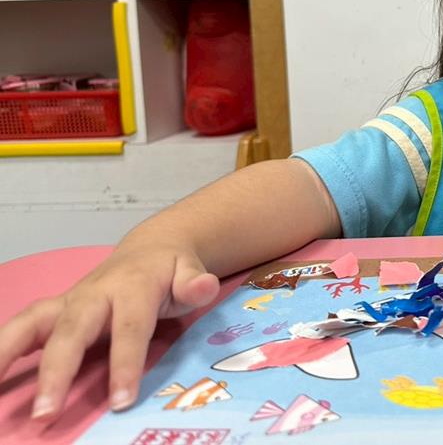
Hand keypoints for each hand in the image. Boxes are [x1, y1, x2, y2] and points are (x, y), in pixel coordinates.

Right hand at [0, 246, 219, 422]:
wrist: (151, 248)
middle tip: (45, 412)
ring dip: (6, 354)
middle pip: (71, 331)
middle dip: (57, 371)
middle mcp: (94, 294)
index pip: (129, 328)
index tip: (120, 401)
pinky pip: (20, 328)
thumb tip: (204, 286)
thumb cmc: (171, 270)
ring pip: (31, 324)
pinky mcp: (54, 312)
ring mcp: (70, 302)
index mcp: (132, 287)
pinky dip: (0, 348)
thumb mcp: (190, 270)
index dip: (125, 364)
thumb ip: (195, 282)